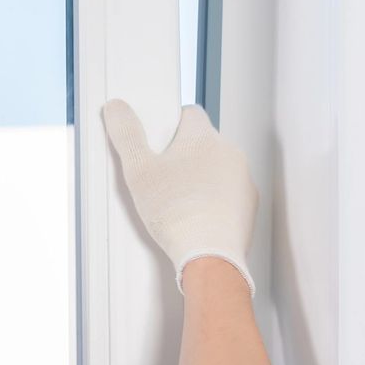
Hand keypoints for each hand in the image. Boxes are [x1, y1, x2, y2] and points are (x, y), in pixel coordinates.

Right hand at [101, 100, 257, 293]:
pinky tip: (197, 215)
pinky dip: (216, 199)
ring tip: (179, 200)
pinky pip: (229, 192)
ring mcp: (242, 178)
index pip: (189, 113)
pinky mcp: (248, 203)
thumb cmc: (176, 214)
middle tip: (164, 176)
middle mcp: (228, 152)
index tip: (160, 140)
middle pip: (203, 142)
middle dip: (185, 154)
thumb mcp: (138, 171)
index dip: (172, 124)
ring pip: (217, 167)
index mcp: (203, 137)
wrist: (209, 256)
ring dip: (202, 176)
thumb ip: (126, 135)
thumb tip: (116, 108)